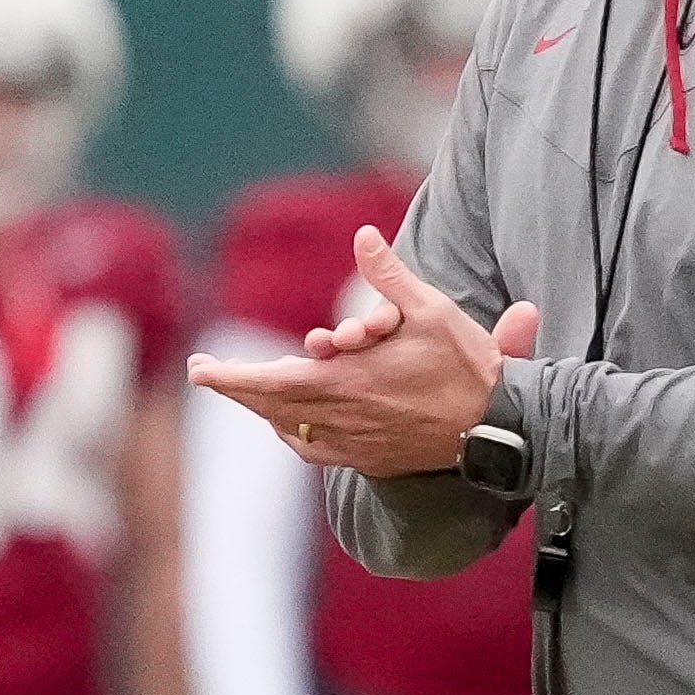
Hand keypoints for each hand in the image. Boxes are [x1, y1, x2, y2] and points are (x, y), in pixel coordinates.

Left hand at [189, 228, 538, 475]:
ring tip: (245, 385)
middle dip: (235, 386)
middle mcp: (342, 417)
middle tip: (206, 371)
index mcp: (348, 382)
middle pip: (270, 406)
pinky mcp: (368, 459)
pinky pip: (314, 450)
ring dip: (262, 406)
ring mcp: (354, 442)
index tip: (198, 370)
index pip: (271, 382)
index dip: (231, 377)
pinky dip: (292, 433)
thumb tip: (363, 235)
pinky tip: (286, 422)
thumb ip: (389, 275)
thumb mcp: (431, 310)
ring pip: (289, 427)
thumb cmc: (467, 367)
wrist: (496, 430)